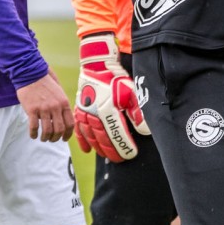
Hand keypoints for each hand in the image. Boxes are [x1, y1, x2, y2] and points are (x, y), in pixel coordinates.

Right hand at [16, 71, 74, 140]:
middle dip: (55, 138)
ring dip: (45, 138)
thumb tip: (65, 120)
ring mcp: (44, 108)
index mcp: (64, 103)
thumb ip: (62, 105)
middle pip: (59, 130)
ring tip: (43, 138)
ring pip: (47, 131)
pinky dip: (33, 134)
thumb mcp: (59, 93)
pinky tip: (33, 135)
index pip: (70, 124)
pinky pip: (34, 127)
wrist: (31, 74)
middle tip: (51, 139)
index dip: (68, 134)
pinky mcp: (32, 109)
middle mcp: (56, 107)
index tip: (64, 139)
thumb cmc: (45, 84)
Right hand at [72, 34, 149, 160]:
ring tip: (107, 156)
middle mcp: (94, 114)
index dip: (124, 147)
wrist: (96, 65)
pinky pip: (79, 129)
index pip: (117, 135)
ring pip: (91, 136)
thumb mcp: (131, 92)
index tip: (131, 154)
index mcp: (108, 111)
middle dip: (112, 151)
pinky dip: (82, 140)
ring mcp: (85, 113)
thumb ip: (137, 112)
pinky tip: (87, 150)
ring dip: (99, 148)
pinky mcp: (79, 110)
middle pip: (103, 139)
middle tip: (120, 159)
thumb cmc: (116, 78)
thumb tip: (144, 131)